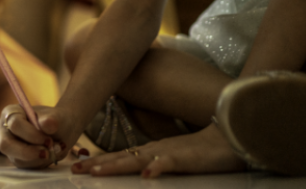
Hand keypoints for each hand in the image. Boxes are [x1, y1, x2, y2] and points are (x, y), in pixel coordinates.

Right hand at [0, 104, 78, 168]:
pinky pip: (24, 166)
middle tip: (48, 152)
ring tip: (55, 150)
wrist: (61, 130)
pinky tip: (51, 154)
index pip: (15, 124)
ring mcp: (9, 145)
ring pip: (17, 159)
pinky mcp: (16, 158)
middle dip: (29, 152)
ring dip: (38, 158)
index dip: (32, 134)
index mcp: (11, 112)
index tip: (49, 140)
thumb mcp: (57, 116)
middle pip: (6, 145)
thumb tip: (47, 123)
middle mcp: (5, 129)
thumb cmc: (55, 119)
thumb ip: (52, 119)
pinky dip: (40, 163)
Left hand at [71, 123, 245, 177]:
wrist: (231, 133)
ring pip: (137, 159)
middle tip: (74, 169)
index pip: (122, 157)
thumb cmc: (206, 148)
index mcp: (153, 150)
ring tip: (96, 171)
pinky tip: (147, 173)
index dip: (101, 162)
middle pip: (122, 158)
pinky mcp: (187, 157)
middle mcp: (156, 150)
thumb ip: (159, 162)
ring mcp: (170, 152)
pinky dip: (157, 167)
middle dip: (98, 165)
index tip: (81, 167)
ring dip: (116, 165)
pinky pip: (170, 163)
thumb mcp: (178, 158)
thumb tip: (143, 170)